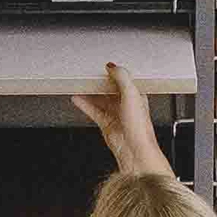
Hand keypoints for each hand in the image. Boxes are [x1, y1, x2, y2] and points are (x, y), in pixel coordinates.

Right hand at [71, 62, 172, 176]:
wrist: (134, 150)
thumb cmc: (139, 127)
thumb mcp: (132, 94)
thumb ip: (122, 77)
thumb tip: (112, 66)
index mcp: (136, 95)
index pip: (124, 79)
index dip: (114, 72)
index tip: (103, 66)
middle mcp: (126, 104)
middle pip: (109, 88)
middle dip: (99, 82)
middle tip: (88, 75)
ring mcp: (115, 114)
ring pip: (99, 99)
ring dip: (90, 92)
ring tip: (79, 85)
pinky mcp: (106, 123)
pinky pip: (93, 110)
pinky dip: (84, 104)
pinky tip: (77, 98)